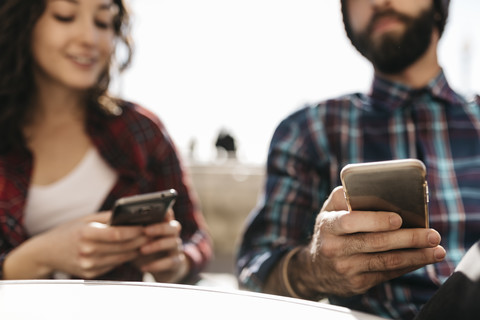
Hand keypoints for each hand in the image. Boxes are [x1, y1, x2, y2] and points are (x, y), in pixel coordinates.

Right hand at [4, 212, 147, 278]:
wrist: (46, 252)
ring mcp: (88, 265)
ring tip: (147, 240)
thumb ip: (108, 217)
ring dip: (136, 249)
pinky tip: (133, 249)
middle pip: (122, 247)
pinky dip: (124, 257)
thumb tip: (131, 213)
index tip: (146, 225)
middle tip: (153, 232)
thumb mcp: (86, 219)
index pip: (117, 234)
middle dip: (140, 239)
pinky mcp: (90, 274)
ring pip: (121, 257)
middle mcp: (86, 251)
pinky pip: (113, 264)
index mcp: (85, 234)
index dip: (134, 230)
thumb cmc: (69, 230)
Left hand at [134, 209, 189, 282]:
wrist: (154, 266)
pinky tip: (144, 267)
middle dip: (160, 228)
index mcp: (164, 224)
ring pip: (174, 243)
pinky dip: (158, 264)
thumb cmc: (142, 247)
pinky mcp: (176, 262)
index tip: (155, 211)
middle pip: (174, 227)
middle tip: (145, 231)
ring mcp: (176, 248)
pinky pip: (171, 262)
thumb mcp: (137, 237)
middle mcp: (172, 234)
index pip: (168, 214)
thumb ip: (132, 229)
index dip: (165, 211)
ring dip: (157, 245)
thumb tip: (115, 223)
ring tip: (142, 250)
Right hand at [294, 186, 445, 296]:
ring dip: (415, 256)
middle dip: (407, 238)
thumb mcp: (329, 210)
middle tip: (432, 234)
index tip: (398, 219)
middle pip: (375, 243)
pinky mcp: (357, 284)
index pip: (350, 222)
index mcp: (328, 225)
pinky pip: (387, 274)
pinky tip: (422, 259)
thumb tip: (377, 187)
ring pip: (385, 261)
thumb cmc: (330, 230)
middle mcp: (334, 248)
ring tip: (436, 249)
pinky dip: (408, 266)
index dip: (375, 220)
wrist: (315, 268)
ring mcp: (346, 268)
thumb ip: (346, 197)